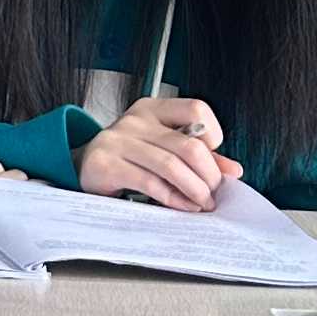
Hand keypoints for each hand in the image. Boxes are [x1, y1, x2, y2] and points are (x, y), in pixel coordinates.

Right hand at [79, 94, 238, 212]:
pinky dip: (172, 198)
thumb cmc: (129, 157)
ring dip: (194, 190)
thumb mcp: (162, 147)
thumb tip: (233, 170)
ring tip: (202, 203)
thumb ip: (198, 156)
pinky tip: (182, 206)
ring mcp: (117, 141)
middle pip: (188, 145)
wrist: (83, 166)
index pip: (195, 109)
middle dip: (209, 175)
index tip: (212, 158)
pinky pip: (149, 183)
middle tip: (214, 193)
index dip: (213, 134)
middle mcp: (135, 120)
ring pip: (171, 166)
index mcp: (153, 109)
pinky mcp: (106, 164)